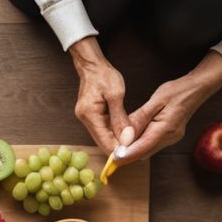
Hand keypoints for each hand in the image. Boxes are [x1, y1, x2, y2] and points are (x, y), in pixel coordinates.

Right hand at [70, 37, 130, 155]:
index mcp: (89, 114)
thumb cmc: (104, 76)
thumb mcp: (116, 94)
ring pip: (103, 137)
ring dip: (117, 141)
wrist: (93, 66)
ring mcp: (86, 118)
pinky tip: (125, 134)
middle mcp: (85, 119)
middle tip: (137, 152)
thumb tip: (126, 139)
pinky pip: (102, 129)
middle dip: (118, 148)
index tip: (133, 155)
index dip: (118, 151)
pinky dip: (113, 133)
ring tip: (133, 144)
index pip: (104, 141)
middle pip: (102, 142)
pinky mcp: (90, 116)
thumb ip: (120, 118)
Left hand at [121, 51, 221, 162]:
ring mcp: (171, 139)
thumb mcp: (156, 101)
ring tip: (118, 144)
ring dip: (133, 149)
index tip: (112, 159)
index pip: (142, 148)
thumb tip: (125, 134)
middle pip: (144, 152)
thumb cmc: (177, 91)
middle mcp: (169, 138)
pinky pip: (152, 144)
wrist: (196, 89)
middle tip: (111, 152)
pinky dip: (140, 143)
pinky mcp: (170, 136)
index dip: (126, 155)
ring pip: (147, 150)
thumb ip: (140, 118)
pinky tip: (131, 136)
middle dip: (127, 155)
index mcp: (166, 129)